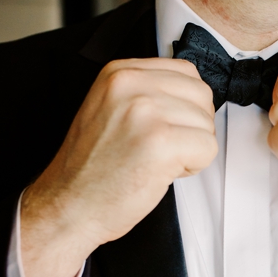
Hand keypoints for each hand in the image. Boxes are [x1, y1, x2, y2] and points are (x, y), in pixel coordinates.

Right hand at [21, 58, 215, 276]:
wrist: (69, 204)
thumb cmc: (93, 167)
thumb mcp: (110, 108)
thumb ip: (148, 92)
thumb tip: (192, 94)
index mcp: (119, 72)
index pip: (186, 72)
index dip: (185, 105)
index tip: (163, 124)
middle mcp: (131, 85)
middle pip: (202, 96)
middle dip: (193, 126)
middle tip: (160, 147)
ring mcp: (146, 111)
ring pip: (207, 124)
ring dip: (192, 148)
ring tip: (155, 160)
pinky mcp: (162, 141)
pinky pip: (208, 148)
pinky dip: (194, 166)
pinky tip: (161, 171)